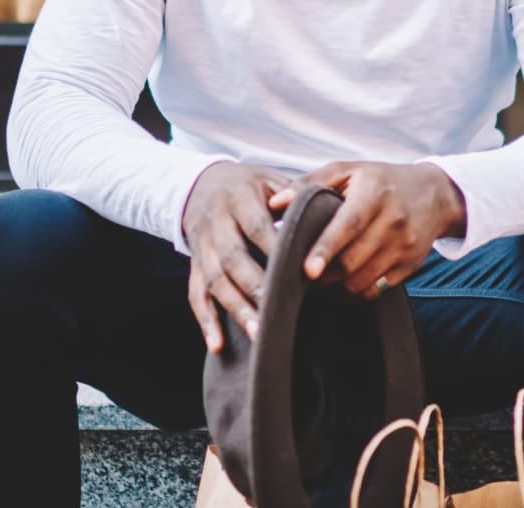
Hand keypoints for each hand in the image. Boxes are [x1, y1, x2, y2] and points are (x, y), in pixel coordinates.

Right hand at [181, 162, 289, 353]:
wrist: (202, 185)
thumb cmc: (249, 186)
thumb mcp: (270, 180)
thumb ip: (295, 197)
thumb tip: (329, 216)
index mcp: (239, 198)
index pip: (256, 226)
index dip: (273, 248)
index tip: (296, 268)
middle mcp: (217, 223)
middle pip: (232, 257)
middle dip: (253, 285)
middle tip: (275, 309)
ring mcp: (203, 246)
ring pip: (214, 280)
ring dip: (234, 308)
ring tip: (257, 332)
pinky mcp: (195, 265)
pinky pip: (195, 295)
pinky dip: (205, 321)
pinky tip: (217, 344)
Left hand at [270, 162, 467, 298]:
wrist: (434, 194)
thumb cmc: (381, 180)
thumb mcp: (348, 170)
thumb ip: (309, 183)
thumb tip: (274, 204)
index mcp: (375, 194)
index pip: (348, 226)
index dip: (325, 249)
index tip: (306, 269)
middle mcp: (394, 221)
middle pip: (353, 261)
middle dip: (324, 274)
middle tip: (301, 274)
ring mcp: (405, 246)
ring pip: (363, 280)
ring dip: (337, 286)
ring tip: (320, 278)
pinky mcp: (410, 266)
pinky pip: (377, 290)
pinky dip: (355, 292)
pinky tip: (342, 284)